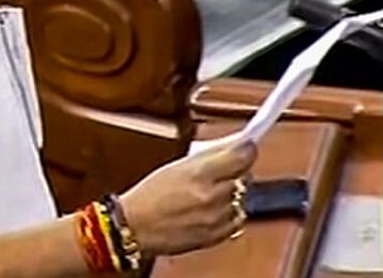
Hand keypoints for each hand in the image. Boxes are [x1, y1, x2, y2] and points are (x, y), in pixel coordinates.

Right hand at [118, 141, 256, 258]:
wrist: (135, 227)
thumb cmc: (148, 197)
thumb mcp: (176, 166)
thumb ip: (207, 157)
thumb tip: (231, 146)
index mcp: (199, 174)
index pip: (242, 156)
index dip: (247, 149)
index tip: (247, 146)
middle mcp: (211, 197)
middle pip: (245, 177)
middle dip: (237, 171)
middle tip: (224, 169)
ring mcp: (216, 218)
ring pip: (243, 199)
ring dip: (233, 193)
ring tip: (212, 191)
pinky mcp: (216, 236)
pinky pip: (237, 219)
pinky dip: (229, 212)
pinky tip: (212, 208)